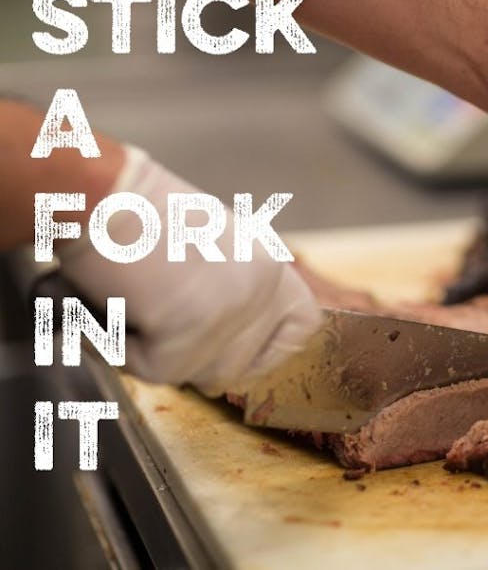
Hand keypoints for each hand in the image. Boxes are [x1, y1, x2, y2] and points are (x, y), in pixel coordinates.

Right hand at [57, 146, 321, 394]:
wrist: (101, 196)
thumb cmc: (139, 213)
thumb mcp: (208, 242)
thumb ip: (229, 286)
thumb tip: (221, 340)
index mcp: (270, 262)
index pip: (303, 325)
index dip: (269, 348)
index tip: (233, 351)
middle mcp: (264, 288)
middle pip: (244, 365)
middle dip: (201, 361)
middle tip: (161, 325)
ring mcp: (232, 313)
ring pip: (203, 375)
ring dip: (164, 354)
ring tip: (139, 305)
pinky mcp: (192, 335)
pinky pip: (157, 372)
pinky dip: (129, 349)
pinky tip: (121, 308)